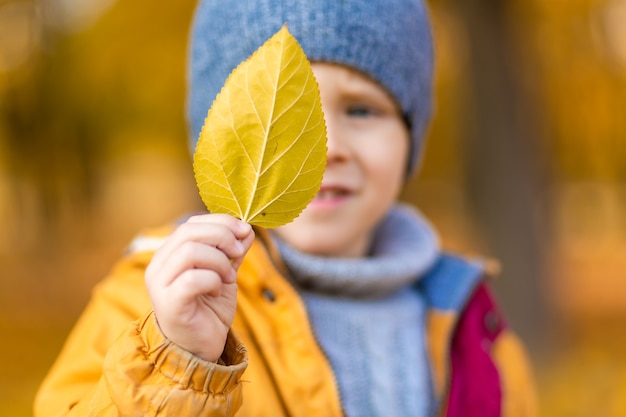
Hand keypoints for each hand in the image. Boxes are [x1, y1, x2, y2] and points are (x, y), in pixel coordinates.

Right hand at [145, 214, 254, 361]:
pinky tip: (217, 291)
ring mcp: (160, 284)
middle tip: (239, 252)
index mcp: (169, 254)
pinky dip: (213, 280)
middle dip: (222, 236)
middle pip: (189, 232)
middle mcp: (158, 265)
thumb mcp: (225, 274)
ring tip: (228, 277)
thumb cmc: (209, 310)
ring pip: (190, 252)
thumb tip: (247, 229)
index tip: (244, 230)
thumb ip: (233, 252)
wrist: (200, 348)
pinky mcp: (168, 303)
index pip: (191, 223)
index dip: (220, 221)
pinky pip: (193, 279)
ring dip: (219, 261)